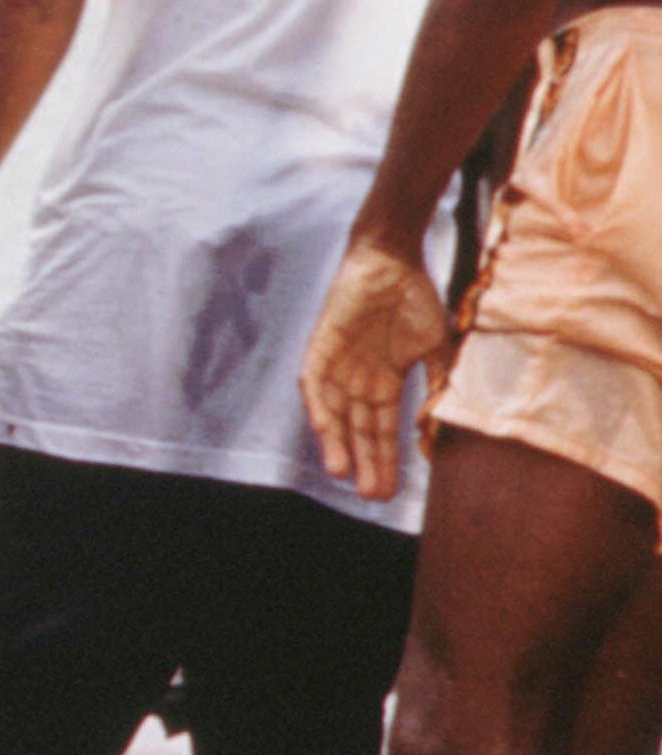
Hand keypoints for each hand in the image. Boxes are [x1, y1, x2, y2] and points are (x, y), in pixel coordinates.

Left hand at [301, 240, 450, 502]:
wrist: (393, 259)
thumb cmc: (416, 300)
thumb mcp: (436, 350)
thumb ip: (436, 387)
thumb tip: (438, 429)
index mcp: (384, 382)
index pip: (382, 429)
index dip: (385, 459)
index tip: (390, 491)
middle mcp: (358, 378)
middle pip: (358, 428)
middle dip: (364, 461)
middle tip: (371, 495)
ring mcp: (339, 363)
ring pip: (335, 412)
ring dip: (338, 441)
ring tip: (344, 473)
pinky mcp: (322, 346)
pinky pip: (315, 381)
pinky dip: (319, 404)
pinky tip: (325, 429)